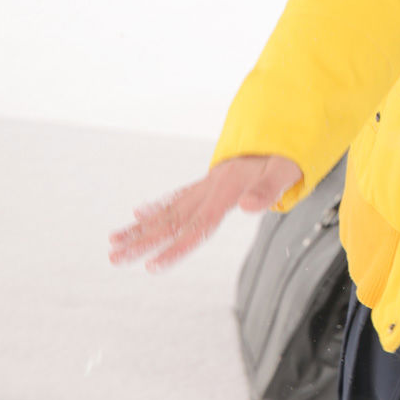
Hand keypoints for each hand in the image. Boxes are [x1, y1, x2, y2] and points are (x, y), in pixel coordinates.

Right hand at [108, 154, 303, 273]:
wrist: (279, 133)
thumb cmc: (284, 156)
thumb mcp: (285, 170)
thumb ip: (269, 189)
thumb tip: (248, 208)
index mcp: (226, 189)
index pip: (197, 226)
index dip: (175, 248)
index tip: (151, 266)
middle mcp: (209, 188)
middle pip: (172, 220)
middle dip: (142, 240)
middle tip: (114, 257)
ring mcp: (206, 185)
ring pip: (169, 210)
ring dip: (141, 227)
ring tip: (114, 243)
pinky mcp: (208, 184)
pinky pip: (178, 197)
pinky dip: (158, 206)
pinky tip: (139, 214)